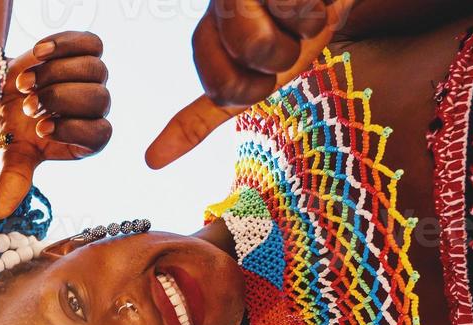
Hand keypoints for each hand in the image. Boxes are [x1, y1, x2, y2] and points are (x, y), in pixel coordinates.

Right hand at [0, 31, 112, 216]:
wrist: (4, 90)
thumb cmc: (14, 128)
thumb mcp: (15, 154)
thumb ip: (15, 179)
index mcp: (88, 138)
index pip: (99, 134)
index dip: (72, 130)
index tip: (39, 130)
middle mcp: (97, 108)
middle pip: (98, 99)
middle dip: (59, 100)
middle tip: (26, 106)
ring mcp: (95, 77)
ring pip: (95, 70)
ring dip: (56, 74)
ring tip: (24, 83)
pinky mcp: (88, 49)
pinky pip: (90, 43)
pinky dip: (64, 44)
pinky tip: (38, 52)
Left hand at [146, 0, 352, 167]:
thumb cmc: (289, 35)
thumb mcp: (247, 82)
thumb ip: (199, 119)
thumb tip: (151, 161)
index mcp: (209, 32)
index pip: (219, 88)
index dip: (251, 90)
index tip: (267, 73)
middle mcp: (221, 3)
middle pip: (243, 61)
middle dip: (279, 62)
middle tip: (288, 39)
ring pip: (265, 41)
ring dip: (304, 32)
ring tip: (304, 13)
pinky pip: (299, 8)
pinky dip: (321, 7)